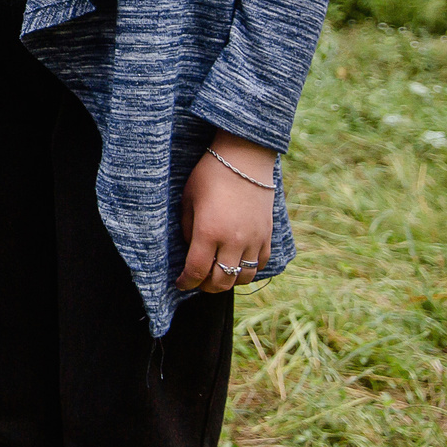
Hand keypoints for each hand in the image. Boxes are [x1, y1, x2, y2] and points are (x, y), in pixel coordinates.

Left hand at [176, 132, 274, 292]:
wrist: (244, 160)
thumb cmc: (210, 175)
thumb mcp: (188, 199)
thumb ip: (188, 229)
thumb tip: (191, 250)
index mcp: (209, 232)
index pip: (197, 271)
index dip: (186, 282)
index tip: (180, 284)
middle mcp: (233, 241)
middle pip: (221, 281)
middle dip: (205, 287)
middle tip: (196, 283)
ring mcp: (254, 240)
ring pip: (242, 277)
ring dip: (227, 281)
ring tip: (216, 275)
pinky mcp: (267, 236)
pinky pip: (259, 265)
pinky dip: (247, 271)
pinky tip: (236, 264)